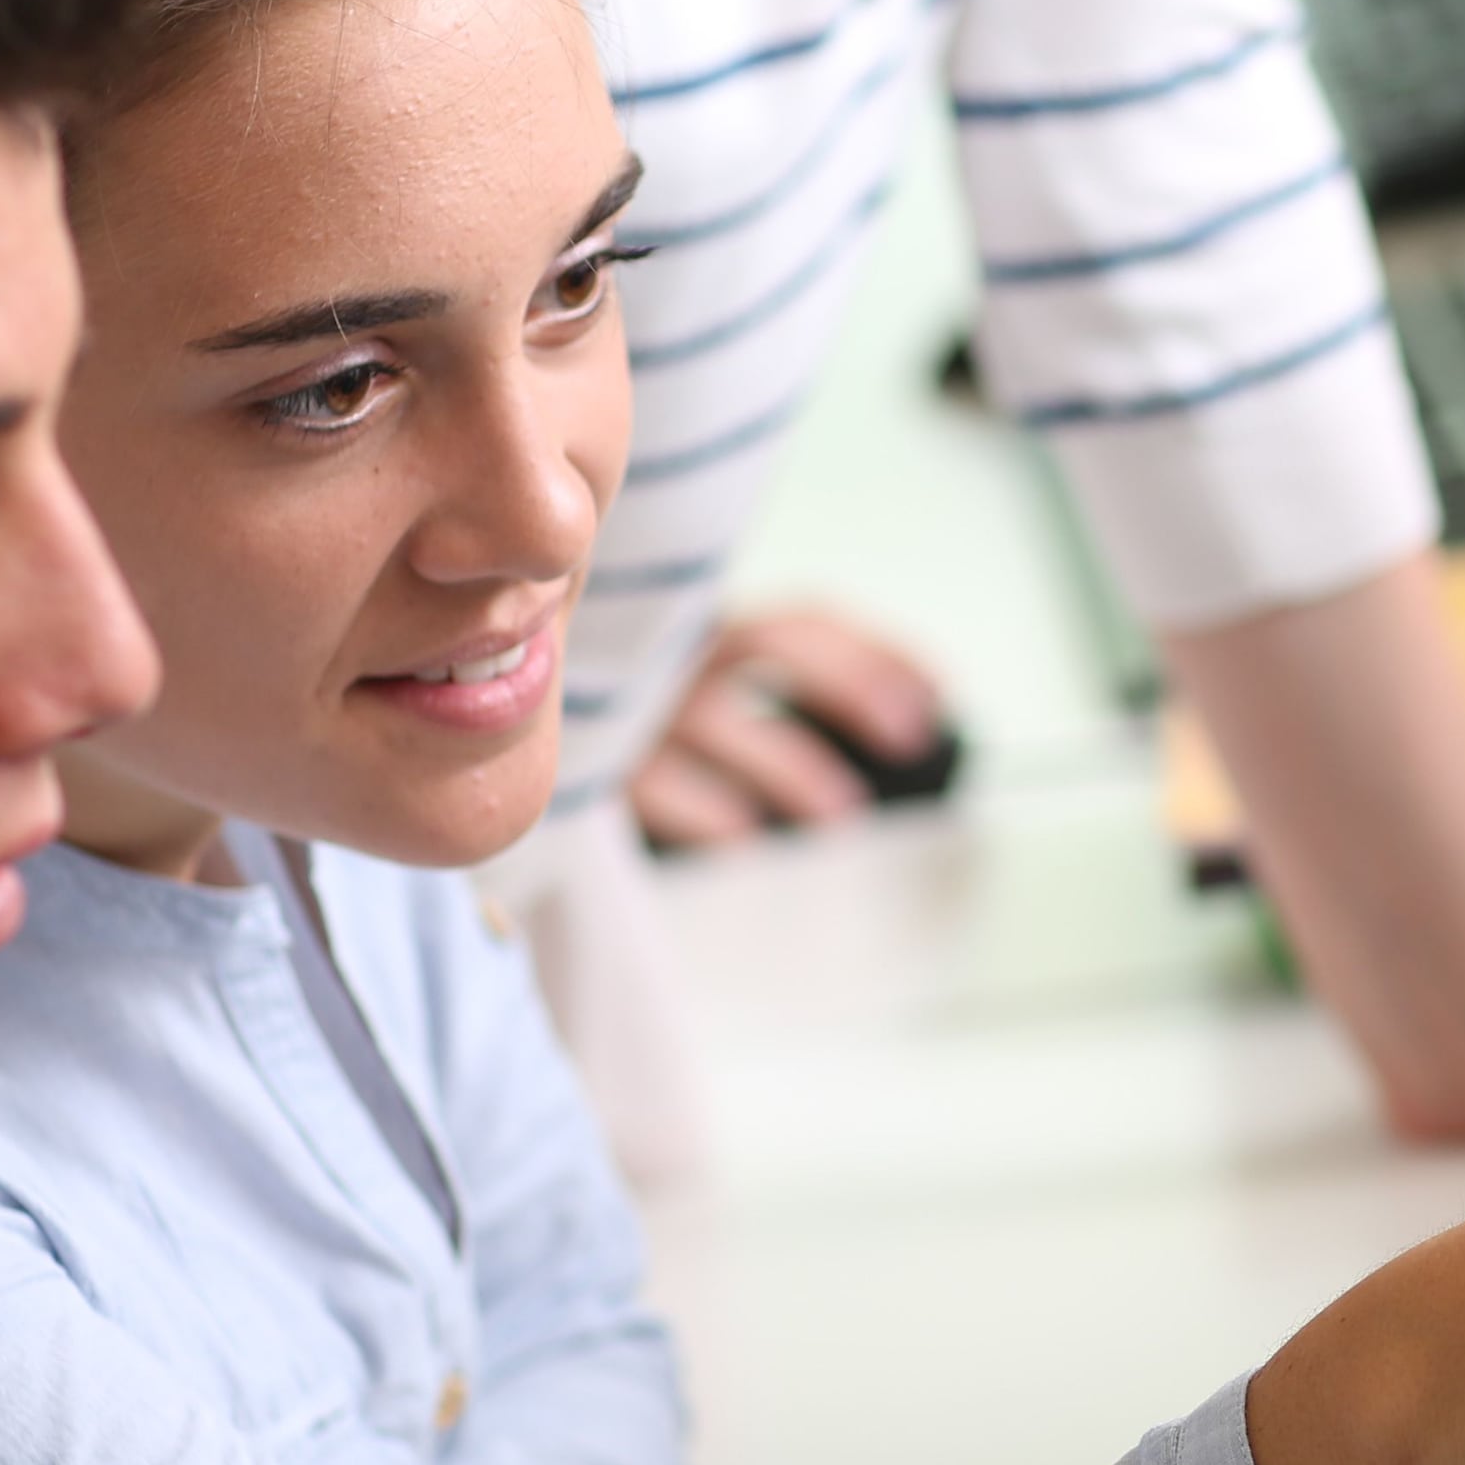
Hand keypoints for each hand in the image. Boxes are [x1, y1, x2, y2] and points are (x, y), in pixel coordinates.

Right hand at [626, 605, 945, 849]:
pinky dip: (714, 816)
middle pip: (773, 646)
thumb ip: (789, 700)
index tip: (938, 696)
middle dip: (851, 687)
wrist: (526, 748)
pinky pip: (664, 789)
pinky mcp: (596, 764)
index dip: (877, 654)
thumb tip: (905, 728)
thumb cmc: (651, 730)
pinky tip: (748, 842)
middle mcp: (671, 652)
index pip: (806, 621)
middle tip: (909, 740)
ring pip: (726, 722)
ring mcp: (632, 705)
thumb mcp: (714, 699)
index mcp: (708, 630)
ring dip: (796, 770)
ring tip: (843, 816)